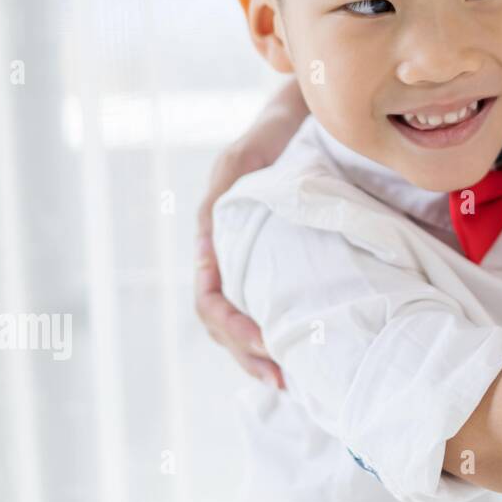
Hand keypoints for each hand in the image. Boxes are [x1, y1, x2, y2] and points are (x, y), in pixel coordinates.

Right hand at [194, 86, 306, 387]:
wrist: (294, 121)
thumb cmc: (271, 135)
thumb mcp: (247, 155)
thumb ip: (228, 191)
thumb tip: (206, 251)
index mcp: (213, 236)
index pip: (208, 296)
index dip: (232, 325)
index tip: (264, 341)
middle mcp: (223, 254)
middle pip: (220, 321)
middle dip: (247, 354)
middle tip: (283, 379)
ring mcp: (244, 260)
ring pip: (238, 321)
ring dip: (257, 354)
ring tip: (288, 381)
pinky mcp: (267, 262)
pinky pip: (260, 306)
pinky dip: (271, 333)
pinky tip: (293, 356)